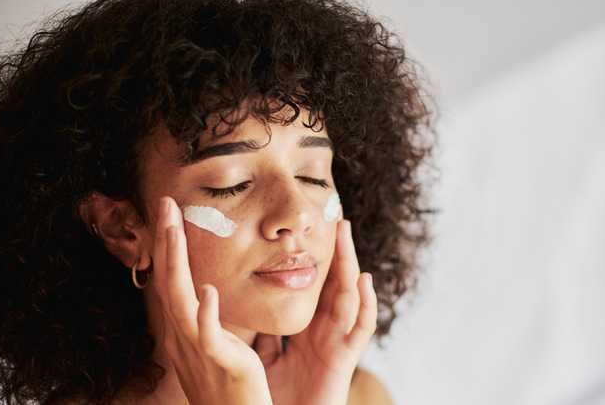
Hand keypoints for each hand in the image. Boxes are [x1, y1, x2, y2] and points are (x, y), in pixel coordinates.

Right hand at [152, 197, 272, 404]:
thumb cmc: (228, 388)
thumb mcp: (214, 347)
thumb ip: (210, 320)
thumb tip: (209, 292)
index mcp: (185, 330)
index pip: (173, 280)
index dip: (170, 246)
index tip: (171, 213)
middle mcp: (183, 337)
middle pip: (169, 281)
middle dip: (166, 242)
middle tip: (166, 204)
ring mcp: (197, 350)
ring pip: (180, 300)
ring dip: (176, 263)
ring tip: (175, 230)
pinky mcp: (220, 364)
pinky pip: (208, 337)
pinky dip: (204, 313)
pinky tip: (206, 290)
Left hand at [255, 220, 377, 404]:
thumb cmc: (274, 402)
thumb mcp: (262, 359)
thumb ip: (258, 335)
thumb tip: (238, 308)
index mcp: (304, 333)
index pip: (312, 289)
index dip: (314, 262)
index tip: (310, 232)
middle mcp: (324, 334)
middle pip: (333, 285)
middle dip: (335, 253)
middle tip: (334, 218)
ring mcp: (337, 344)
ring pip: (348, 296)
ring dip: (349, 263)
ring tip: (346, 234)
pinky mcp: (344, 361)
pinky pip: (361, 329)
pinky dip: (366, 304)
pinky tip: (363, 280)